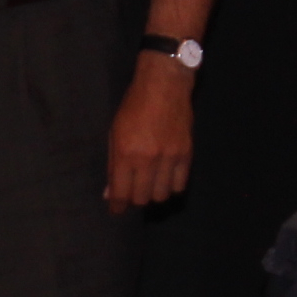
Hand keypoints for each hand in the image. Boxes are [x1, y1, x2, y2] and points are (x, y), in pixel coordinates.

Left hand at [103, 54, 194, 213]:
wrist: (164, 85)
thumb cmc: (133, 106)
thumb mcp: (114, 133)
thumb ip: (113, 165)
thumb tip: (110, 193)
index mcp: (126, 153)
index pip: (121, 193)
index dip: (117, 207)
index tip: (116, 210)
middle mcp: (148, 159)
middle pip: (141, 198)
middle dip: (134, 200)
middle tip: (132, 193)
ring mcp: (169, 158)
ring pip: (162, 195)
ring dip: (153, 195)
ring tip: (149, 186)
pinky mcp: (186, 154)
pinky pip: (180, 185)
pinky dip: (171, 187)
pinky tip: (165, 179)